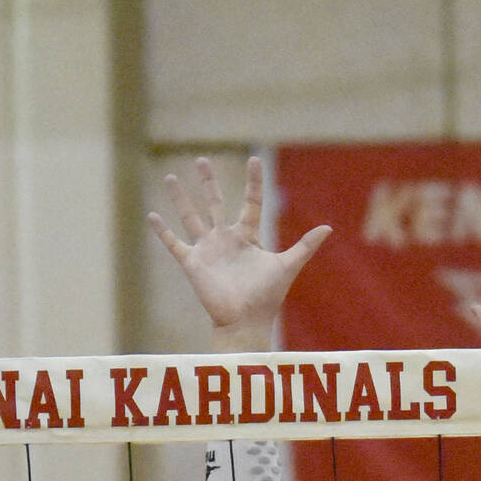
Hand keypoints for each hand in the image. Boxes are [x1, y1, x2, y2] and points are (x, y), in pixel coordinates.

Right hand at [149, 156, 329, 351]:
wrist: (246, 321)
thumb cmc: (267, 297)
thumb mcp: (287, 266)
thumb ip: (305, 246)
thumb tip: (329, 227)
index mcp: (247, 236)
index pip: (250, 202)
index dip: (253, 181)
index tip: (254, 159)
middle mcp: (225, 239)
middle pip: (214, 202)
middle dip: (208, 181)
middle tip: (201, 159)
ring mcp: (207, 250)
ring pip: (191, 217)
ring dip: (180, 198)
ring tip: (169, 177)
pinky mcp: (192, 263)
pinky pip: (174, 243)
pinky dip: (162, 231)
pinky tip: (152, 215)